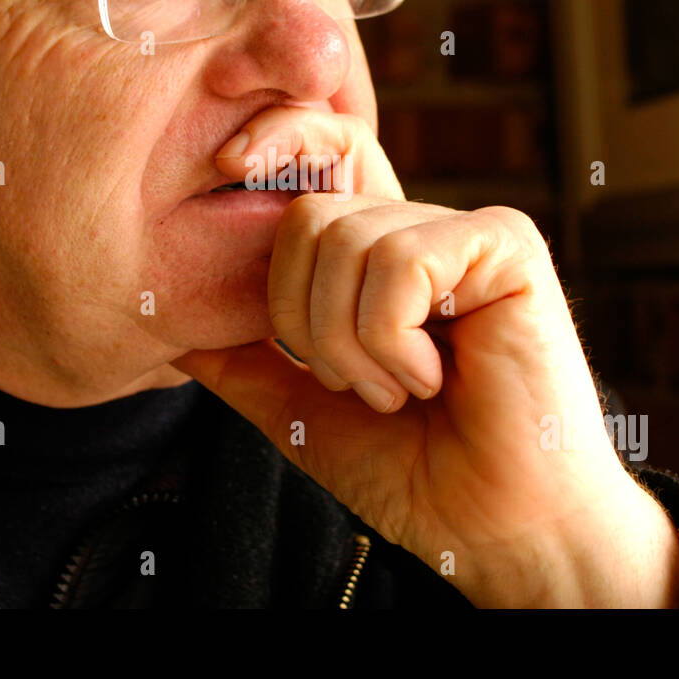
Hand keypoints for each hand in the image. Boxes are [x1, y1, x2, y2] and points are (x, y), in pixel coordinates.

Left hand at [173, 107, 678, 607]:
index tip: (227, 159)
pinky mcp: (506, 246)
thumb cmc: (413, 474)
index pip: (309, 172)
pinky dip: (394, 340)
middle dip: (304, 324)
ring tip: (400, 391)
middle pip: (306, 217)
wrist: (493, 528)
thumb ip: (245, 363)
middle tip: (360, 385)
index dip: (272, 150)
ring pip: (346, 241)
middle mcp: (421, 231)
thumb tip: (173, 330)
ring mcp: (466, 233)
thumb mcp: (303, 412)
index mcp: (378, 259)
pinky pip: (400, 261)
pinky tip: (436, 377)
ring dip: (353, 346)